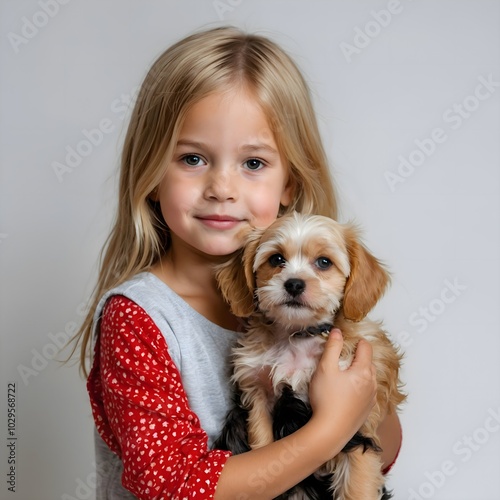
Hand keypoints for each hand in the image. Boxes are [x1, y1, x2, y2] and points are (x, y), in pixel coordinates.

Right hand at [309, 329, 376, 444]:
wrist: (330, 432)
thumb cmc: (327, 399)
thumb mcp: (325, 368)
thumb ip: (332, 347)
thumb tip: (337, 331)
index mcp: (363, 371)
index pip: (365, 347)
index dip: (356, 341)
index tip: (345, 341)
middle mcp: (371, 384)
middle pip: (368, 362)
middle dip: (357, 356)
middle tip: (341, 357)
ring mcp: (370, 399)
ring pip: (368, 378)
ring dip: (358, 372)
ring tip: (343, 374)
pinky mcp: (366, 410)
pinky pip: (366, 392)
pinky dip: (359, 387)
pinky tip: (346, 391)